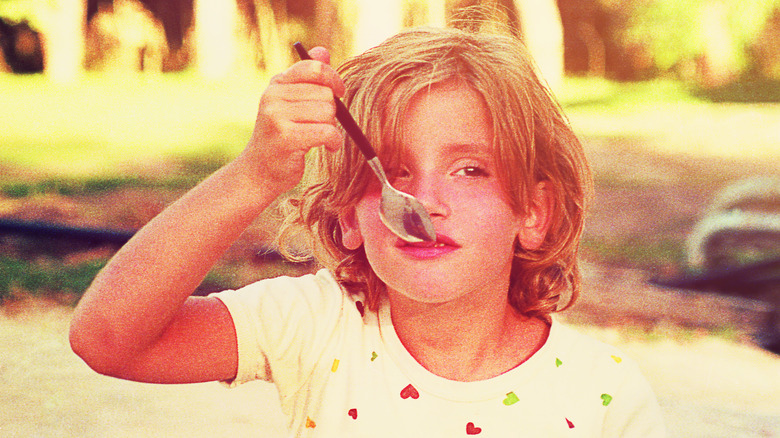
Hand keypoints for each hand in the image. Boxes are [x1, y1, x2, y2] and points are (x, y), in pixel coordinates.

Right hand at [240, 47, 344, 191]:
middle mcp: (274, 96)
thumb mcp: (291, 103)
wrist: (259, 171)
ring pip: (328, 113)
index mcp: (277, 83)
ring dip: (331, 129)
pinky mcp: (286, 137)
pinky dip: (333, 142)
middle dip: (331, 113)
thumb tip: (323, 51)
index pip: (314, 68)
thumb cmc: (281, 136)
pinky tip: (327, 147)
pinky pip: (327, 131)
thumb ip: (307, 78)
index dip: (333, 79)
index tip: (339, 92)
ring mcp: (277, 116)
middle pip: (326, 95)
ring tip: (318, 138)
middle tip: (318, 126)